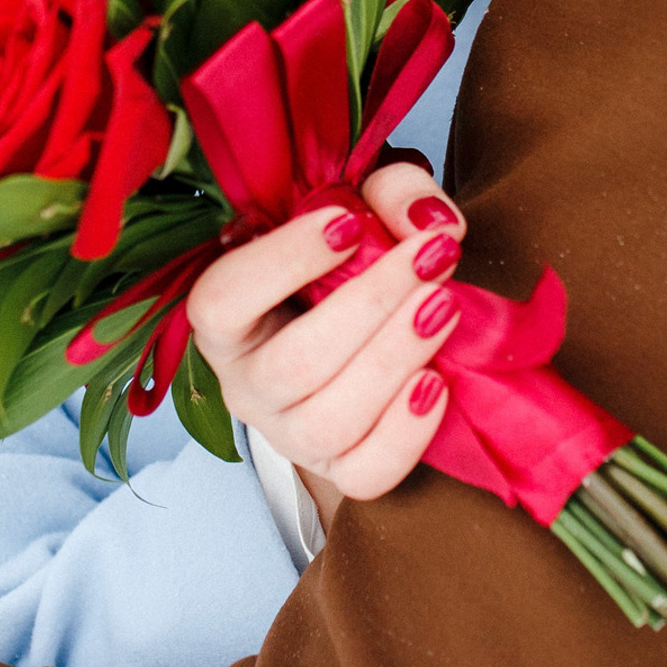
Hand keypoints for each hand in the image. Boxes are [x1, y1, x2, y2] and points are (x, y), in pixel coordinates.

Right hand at [187, 164, 464, 524]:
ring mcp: (289, 433)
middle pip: (293, 363)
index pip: (224, 299)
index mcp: (226, 316)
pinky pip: (366, 474)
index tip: (347, 223)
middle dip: (372, 303)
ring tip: (443, 308)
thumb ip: (390, 192)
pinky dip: (406, 434)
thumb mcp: (362, 204)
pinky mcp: (339, 469)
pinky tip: (436, 382)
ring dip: (395, 358)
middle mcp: (245, 382)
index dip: (283, 261)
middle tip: (432, 255)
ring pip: (331, 419)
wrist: (372, 321)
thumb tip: (431, 221)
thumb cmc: (351, 259)